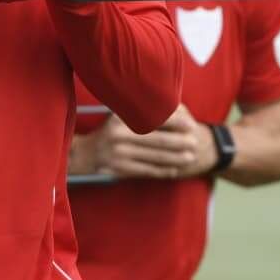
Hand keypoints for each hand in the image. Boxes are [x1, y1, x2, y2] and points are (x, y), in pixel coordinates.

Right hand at [83, 104, 216, 179]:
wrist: (83, 153)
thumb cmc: (108, 132)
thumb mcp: (118, 117)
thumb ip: (138, 113)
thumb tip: (169, 108)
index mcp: (121, 119)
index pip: (153, 119)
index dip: (174, 122)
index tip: (190, 123)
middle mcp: (120, 135)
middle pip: (157, 140)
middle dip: (179, 142)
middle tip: (195, 142)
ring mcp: (119, 154)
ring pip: (154, 157)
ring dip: (175, 158)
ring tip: (190, 157)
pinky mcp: (120, 169)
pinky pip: (146, 170)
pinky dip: (162, 170)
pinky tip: (174, 170)